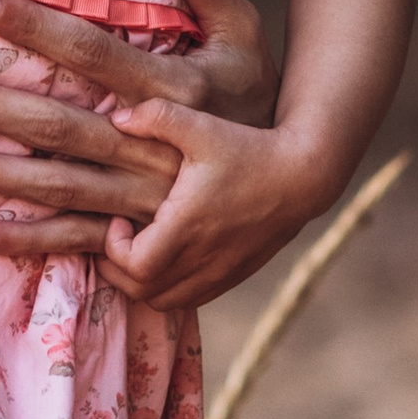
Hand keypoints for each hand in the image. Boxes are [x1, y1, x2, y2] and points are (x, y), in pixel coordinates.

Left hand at [0, 0, 276, 265]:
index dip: (34, 26)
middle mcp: (152, 146)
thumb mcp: (241, 30)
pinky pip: (78, 242)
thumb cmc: (256, 97)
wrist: (298, 183)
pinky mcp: (142, 240)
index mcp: (172, 91)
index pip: (91, 51)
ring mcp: (144, 200)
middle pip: (56, 122)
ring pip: (55, 185)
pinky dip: (30, 241)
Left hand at [90, 109, 345, 313]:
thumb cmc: (249, 148)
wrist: (303, 176)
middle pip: (142, 291)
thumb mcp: (200, 125)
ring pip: (165, 302)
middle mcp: (203, 257)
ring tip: (138, 249)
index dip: (114, 248)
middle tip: (116, 237)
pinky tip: (168, 257)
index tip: (118, 219)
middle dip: (118, 269)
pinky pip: (190, 300)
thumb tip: (116, 119)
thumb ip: (155, 117)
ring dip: (142, 282)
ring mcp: (220, 271)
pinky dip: (169, 288)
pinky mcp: (234, 275)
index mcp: (188, 226)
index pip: (136, 266)